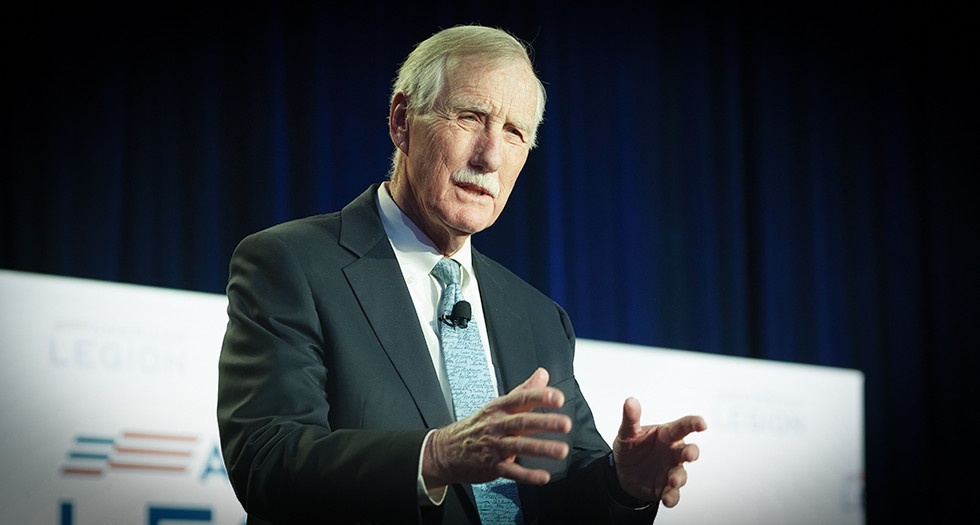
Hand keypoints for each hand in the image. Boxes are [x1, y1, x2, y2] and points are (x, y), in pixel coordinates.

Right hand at [422, 368, 571, 488]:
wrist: (446, 450)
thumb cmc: (476, 427)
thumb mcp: (497, 405)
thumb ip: (523, 391)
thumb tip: (542, 375)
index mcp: (499, 409)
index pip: (521, 399)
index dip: (540, 397)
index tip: (557, 398)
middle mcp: (497, 426)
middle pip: (522, 422)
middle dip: (545, 423)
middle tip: (565, 424)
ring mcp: (494, 446)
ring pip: (520, 446)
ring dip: (542, 448)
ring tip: (561, 450)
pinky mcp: (492, 466)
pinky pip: (511, 471)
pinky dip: (527, 475)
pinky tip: (543, 476)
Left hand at [612, 397, 705, 506]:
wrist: (622, 472)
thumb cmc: (631, 447)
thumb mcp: (627, 433)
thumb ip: (631, 419)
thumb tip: (630, 401)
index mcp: (667, 435)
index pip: (684, 426)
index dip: (694, 423)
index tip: (702, 424)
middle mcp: (673, 452)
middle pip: (688, 451)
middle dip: (691, 453)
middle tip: (689, 455)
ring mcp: (670, 470)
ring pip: (681, 474)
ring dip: (678, 478)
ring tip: (672, 481)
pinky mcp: (665, 488)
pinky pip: (673, 494)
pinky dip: (672, 497)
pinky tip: (668, 499)